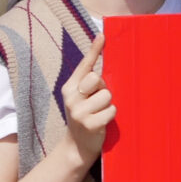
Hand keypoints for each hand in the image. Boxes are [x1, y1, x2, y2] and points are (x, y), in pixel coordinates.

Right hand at [61, 32, 113, 170]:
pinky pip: (111, 110)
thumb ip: (89, 84)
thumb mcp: (82, 99)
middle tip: (98, 101)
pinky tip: (102, 123)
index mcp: (69, 87)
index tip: (102, 35)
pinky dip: (110, 116)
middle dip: (104, 88)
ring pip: (107, 96)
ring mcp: (78, 110)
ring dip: (109, 105)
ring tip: (100, 114)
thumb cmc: (85, 117)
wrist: (77, 146)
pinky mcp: (88, 123)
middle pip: (98, 79)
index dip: (94, 50)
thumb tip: (103, 70)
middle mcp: (71, 96)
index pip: (84, 65)